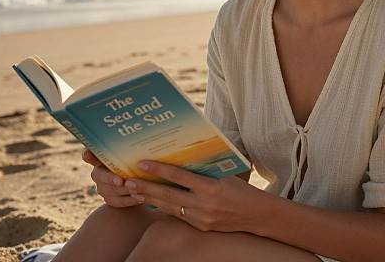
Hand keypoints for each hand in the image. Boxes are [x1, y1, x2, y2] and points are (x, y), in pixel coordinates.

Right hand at [82, 149, 137, 207]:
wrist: (142, 180)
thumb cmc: (138, 162)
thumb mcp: (135, 155)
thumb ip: (133, 150)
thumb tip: (142, 136)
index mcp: (102, 157)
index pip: (90, 154)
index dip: (88, 155)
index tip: (87, 154)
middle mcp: (99, 171)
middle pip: (98, 175)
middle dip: (109, 178)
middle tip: (121, 181)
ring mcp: (102, 186)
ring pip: (108, 190)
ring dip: (123, 190)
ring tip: (137, 189)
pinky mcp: (109, 198)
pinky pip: (116, 201)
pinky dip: (128, 200)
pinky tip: (139, 197)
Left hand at [124, 160, 268, 232]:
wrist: (256, 215)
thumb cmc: (241, 188)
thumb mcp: (224, 174)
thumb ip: (203, 170)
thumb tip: (181, 158)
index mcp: (211, 187)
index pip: (179, 176)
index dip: (159, 170)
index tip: (143, 163)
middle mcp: (204, 204)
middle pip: (168, 194)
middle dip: (146, 187)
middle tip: (128, 180)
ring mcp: (201, 218)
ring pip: (169, 207)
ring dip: (150, 199)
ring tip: (134, 191)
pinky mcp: (201, 227)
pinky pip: (178, 215)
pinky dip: (164, 208)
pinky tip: (152, 202)